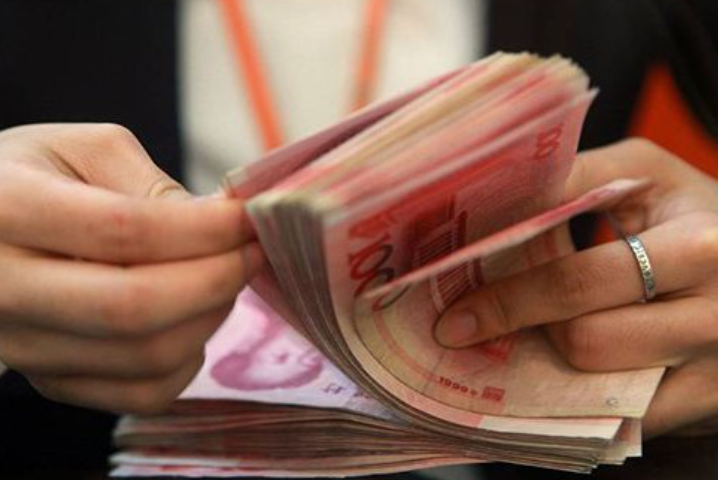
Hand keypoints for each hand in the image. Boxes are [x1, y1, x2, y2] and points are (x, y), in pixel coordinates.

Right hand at [0, 124, 262, 412]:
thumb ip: (152, 185)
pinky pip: (141, 393)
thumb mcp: (84, 150)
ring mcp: (25, 347)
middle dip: (218, 278)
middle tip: (253, 250)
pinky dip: (189, 360)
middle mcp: (2, 289)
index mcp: (6, 210)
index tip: (249, 218)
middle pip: (135, 308)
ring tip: (225, 276)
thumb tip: (223, 226)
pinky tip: (193, 319)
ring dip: (210, 316)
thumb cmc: (35, 178)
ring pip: (146, 357)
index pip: (124, 232)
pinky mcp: (51, 381)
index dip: (205, 229)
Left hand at [435, 138, 717, 437]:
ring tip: (524, 332)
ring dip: (548, 361)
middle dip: (521, 332)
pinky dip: (583, 400)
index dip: (508, 301)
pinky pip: (627, 421)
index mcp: (698, 245)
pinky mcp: (711, 402)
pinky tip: (560, 370)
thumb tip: (493, 205)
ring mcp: (716, 369)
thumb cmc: (692, 208)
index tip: (455, 319)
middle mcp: (716, 316)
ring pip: (599, 387)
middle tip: (473, 327)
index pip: (578, 282)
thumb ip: (577, 179)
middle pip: (584, 342)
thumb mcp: (646, 174)